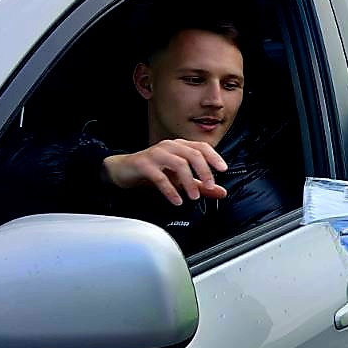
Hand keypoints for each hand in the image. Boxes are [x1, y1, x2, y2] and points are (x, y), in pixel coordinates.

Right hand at [103, 139, 228, 205]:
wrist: (123, 170)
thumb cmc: (153, 171)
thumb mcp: (179, 179)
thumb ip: (200, 184)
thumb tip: (221, 192)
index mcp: (180, 146)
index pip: (202, 147)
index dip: (214, 157)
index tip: (223, 169)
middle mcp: (169, 147)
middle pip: (193, 154)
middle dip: (204, 171)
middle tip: (210, 186)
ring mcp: (156, 154)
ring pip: (179, 164)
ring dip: (189, 182)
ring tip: (193, 197)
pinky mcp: (144, 164)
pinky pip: (160, 177)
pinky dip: (171, 190)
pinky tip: (177, 200)